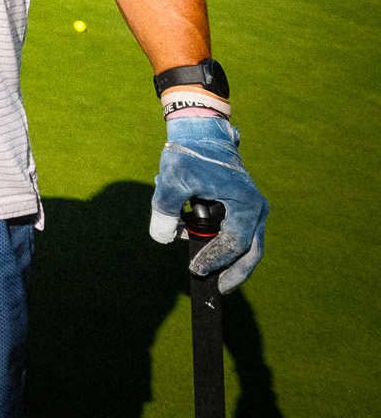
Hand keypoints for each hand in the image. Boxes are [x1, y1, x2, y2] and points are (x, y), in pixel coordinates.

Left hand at [150, 115, 268, 291]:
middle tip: (217, 288)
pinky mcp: (238, 205)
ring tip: (198, 263)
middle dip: (234, 272)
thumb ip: (166, 211)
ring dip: (220, 253)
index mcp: (247, 205)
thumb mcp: (173, 181)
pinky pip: (231, 229)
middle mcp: (255, 209)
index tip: (196, 270)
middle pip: (250, 251)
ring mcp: (249, 207)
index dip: (216, 260)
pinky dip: (214, 237)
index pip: (235, 244)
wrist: (198, 129)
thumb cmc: (188, 153)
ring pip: (242, 242)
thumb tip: (162, 238)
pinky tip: (189, 235)